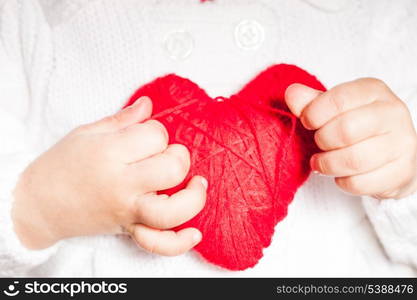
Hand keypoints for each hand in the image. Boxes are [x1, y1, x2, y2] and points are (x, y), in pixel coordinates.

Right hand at [12, 97, 206, 254]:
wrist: (39, 204)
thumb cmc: (61, 165)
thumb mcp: (87, 133)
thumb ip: (123, 120)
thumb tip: (149, 104)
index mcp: (110, 154)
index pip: (156, 136)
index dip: (157, 131)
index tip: (147, 135)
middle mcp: (122, 185)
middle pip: (172, 168)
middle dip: (178, 156)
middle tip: (166, 155)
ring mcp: (128, 211)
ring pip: (173, 210)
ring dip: (193, 196)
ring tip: (195, 183)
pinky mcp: (129, 229)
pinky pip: (159, 244)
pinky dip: (180, 243)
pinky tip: (194, 233)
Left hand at [285, 78, 416, 198]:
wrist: (392, 153)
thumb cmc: (357, 126)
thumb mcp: (334, 109)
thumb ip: (311, 102)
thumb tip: (291, 93)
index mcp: (373, 91)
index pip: (338, 99)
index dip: (314, 114)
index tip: (307, 122)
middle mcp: (393, 113)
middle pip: (345, 130)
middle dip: (322, 141)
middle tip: (318, 144)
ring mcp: (402, 143)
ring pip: (354, 160)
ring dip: (328, 165)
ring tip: (321, 162)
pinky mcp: (402, 172)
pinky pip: (361, 183)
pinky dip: (342, 182)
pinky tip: (341, 174)